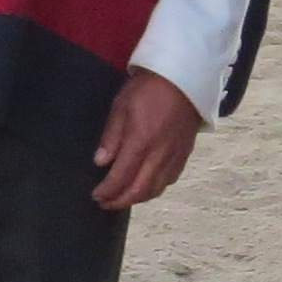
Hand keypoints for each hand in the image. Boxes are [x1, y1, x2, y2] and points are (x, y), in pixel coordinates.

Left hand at [91, 66, 201, 208]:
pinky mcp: (185, 154)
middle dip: (120, 201)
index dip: (108, 190)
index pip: (122, 176)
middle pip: (140, 190)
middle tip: (105, 203)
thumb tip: (100, 162)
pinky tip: (145, 187)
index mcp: (142, 140)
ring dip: (138, 198)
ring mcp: (175, 155)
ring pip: (156, 188)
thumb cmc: (147, 88)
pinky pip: (170, 179)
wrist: (183, 78)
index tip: (96, 195)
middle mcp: (160, 153)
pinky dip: (155, 189)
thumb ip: (111, 136)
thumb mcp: (121, 106)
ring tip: (122, 198)